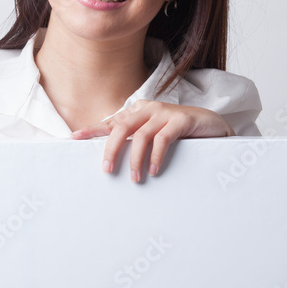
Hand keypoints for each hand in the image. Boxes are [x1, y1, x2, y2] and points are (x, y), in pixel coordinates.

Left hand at [70, 100, 234, 181]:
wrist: (213, 125)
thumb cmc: (179, 133)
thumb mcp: (154, 135)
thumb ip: (136, 141)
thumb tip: (113, 159)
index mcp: (138, 112)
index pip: (111, 122)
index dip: (92, 130)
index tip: (74, 139)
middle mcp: (148, 109)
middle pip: (121, 128)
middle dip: (111, 149)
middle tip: (107, 170)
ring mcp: (165, 113)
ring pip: (141, 135)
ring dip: (135, 159)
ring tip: (135, 178)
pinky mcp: (182, 120)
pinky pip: (163, 138)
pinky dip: (156, 155)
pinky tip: (154, 170)